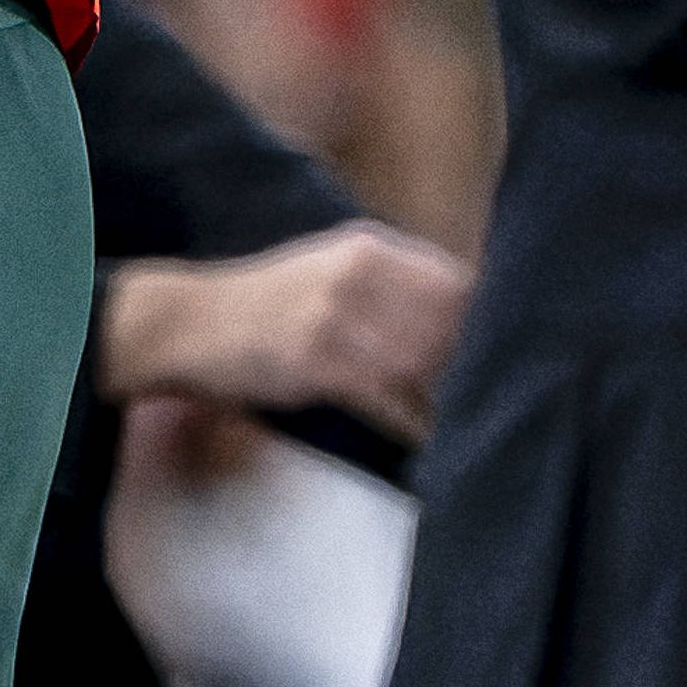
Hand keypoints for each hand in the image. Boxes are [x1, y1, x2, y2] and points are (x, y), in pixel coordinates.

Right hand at [94, 221, 474, 443]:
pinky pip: (389, 400)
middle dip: (475, 363)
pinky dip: (413, 423)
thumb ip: (386, 282)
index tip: (501, 353)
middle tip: (492, 395)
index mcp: (367, 248)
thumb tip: (458, 312)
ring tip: (465, 421)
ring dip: (450, 397)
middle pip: (450, 323)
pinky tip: (424, 438)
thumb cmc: (262, 303)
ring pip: (425, 362)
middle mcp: (358, 275)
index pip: (457, 283)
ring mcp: (337, 319)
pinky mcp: (318, 363)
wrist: (185, 323)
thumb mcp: (325, 267)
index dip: (487, 322)